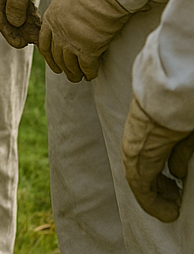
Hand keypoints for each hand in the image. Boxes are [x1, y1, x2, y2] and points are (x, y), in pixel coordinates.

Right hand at [0, 0, 46, 47]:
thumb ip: (16, 0)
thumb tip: (13, 22)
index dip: (7, 31)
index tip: (19, 44)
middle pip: (5, 14)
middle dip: (16, 31)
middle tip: (30, 45)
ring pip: (14, 11)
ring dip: (24, 25)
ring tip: (36, 37)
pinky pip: (21, 5)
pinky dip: (28, 16)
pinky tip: (37, 24)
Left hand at [39, 0, 131, 81]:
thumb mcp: (66, 0)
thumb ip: (64, 13)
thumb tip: (69, 19)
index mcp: (50, 19)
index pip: (44, 43)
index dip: (48, 56)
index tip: (53, 63)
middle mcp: (57, 33)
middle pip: (56, 56)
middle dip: (61, 67)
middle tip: (67, 74)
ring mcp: (71, 43)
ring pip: (69, 65)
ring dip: (74, 73)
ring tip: (79, 78)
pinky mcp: (87, 50)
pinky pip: (87, 67)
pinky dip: (89, 73)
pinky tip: (91, 75)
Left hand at [123, 96, 193, 221]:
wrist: (165, 100)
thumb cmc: (175, 113)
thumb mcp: (181, 136)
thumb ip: (178, 154)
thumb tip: (177, 174)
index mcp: (143, 137)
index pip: (148, 162)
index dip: (161, 179)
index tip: (174, 186)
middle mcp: (134, 147)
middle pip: (143, 176)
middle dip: (161, 192)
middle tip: (175, 201)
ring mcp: (133, 156)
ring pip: (142, 186)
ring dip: (158, 201)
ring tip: (172, 210)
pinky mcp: (137, 165)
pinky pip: (143, 192)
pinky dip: (155, 206)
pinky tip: (169, 213)